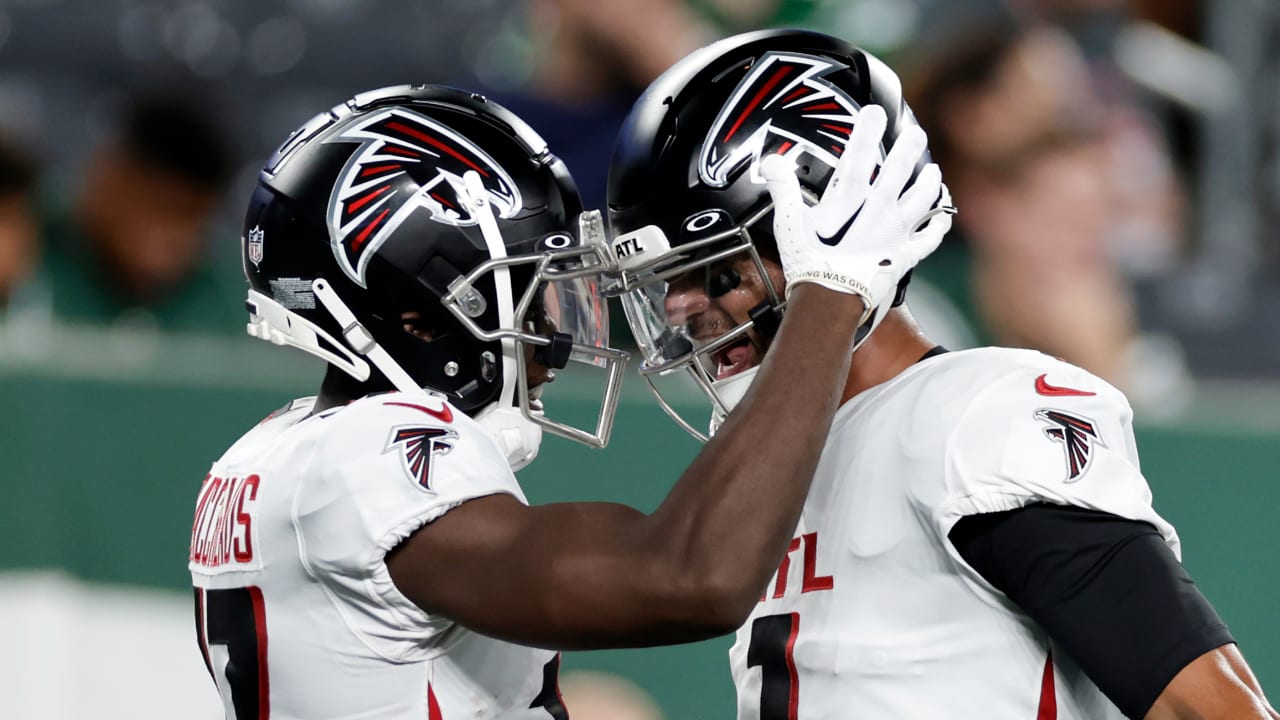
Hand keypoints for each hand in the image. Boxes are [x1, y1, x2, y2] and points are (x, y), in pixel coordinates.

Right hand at [760, 105, 952, 320]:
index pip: (859, 155)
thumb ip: (783, 188)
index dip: (867, 130)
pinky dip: (937, 226)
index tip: (875, 111)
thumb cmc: (808, 263)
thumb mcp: (788, 222)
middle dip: (909, 147)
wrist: (829, 301)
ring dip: (929, 183)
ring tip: (933, 171)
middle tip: (916, 133)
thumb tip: (773, 161)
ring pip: (922, 200)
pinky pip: (929, 238)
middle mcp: (878, 211)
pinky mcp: (904, 256)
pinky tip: (943, 216)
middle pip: (899, 171)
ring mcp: (895, 233)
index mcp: (849, 200)